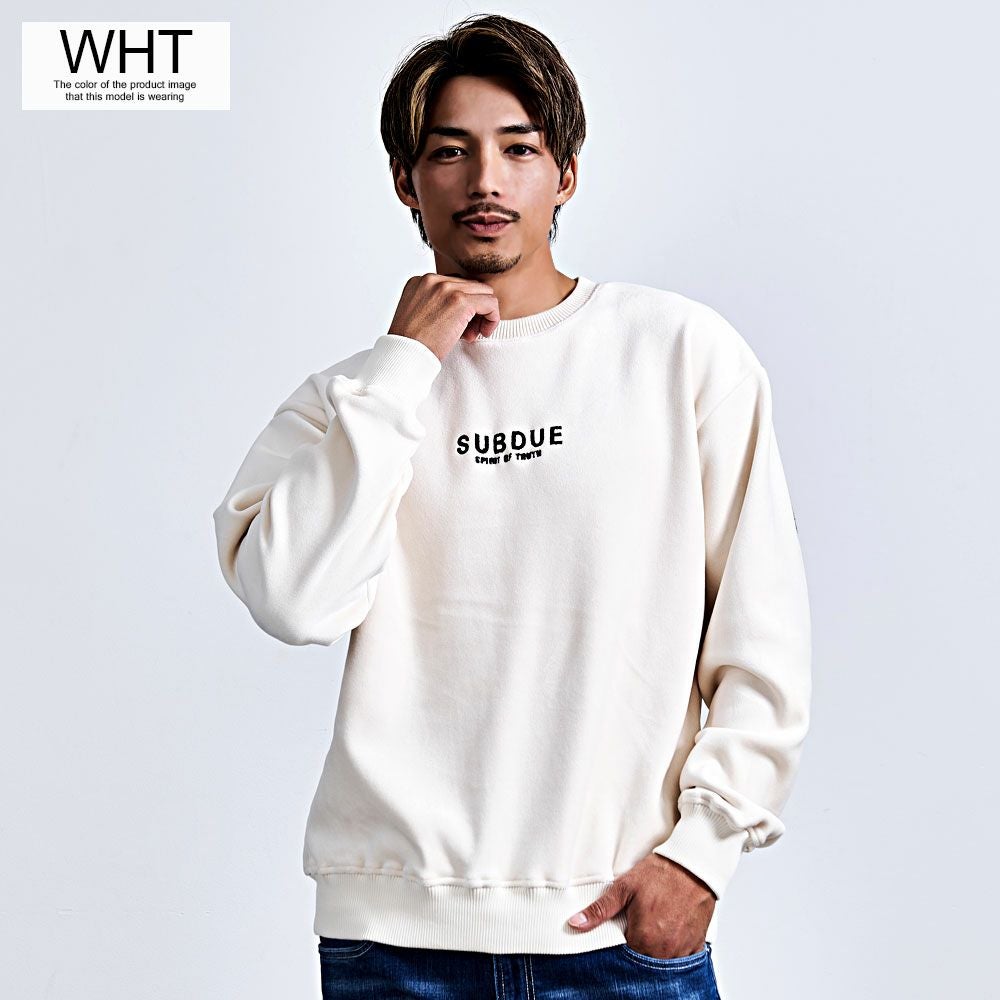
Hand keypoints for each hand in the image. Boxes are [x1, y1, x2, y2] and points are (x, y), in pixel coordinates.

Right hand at [387, 273, 500, 361]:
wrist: (404, 354)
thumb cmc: (411, 343)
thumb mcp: (418, 315)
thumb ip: (435, 304)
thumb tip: (463, 308)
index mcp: (420, 281)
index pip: (455, 284)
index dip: (462, 306)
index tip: (457, 326)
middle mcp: (433, 280)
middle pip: (471, 286)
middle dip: (474, 310)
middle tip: (468, 333)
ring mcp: (447, 288)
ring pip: (484, 292)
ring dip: (483, 314)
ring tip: (473, 334)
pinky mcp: (461, 301)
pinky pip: (491, 303)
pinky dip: (492, 318)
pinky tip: (483, 333)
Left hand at [566, 852, 714, 958]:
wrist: (692, 865)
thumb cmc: (660, 874)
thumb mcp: (624, 887)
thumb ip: (600, 910)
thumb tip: (576, 923)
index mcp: (644, 937)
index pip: (624, 958)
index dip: (620, 947)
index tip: (622, 934)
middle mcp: (664, 949)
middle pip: (643, 963)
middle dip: (638, 949)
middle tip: (639, 928)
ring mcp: (682, 949)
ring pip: (663, 965)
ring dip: (656, 953)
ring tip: (653, 931)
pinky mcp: (696, 945)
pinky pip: (683, 962)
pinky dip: (675, 953)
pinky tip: (669, 936)